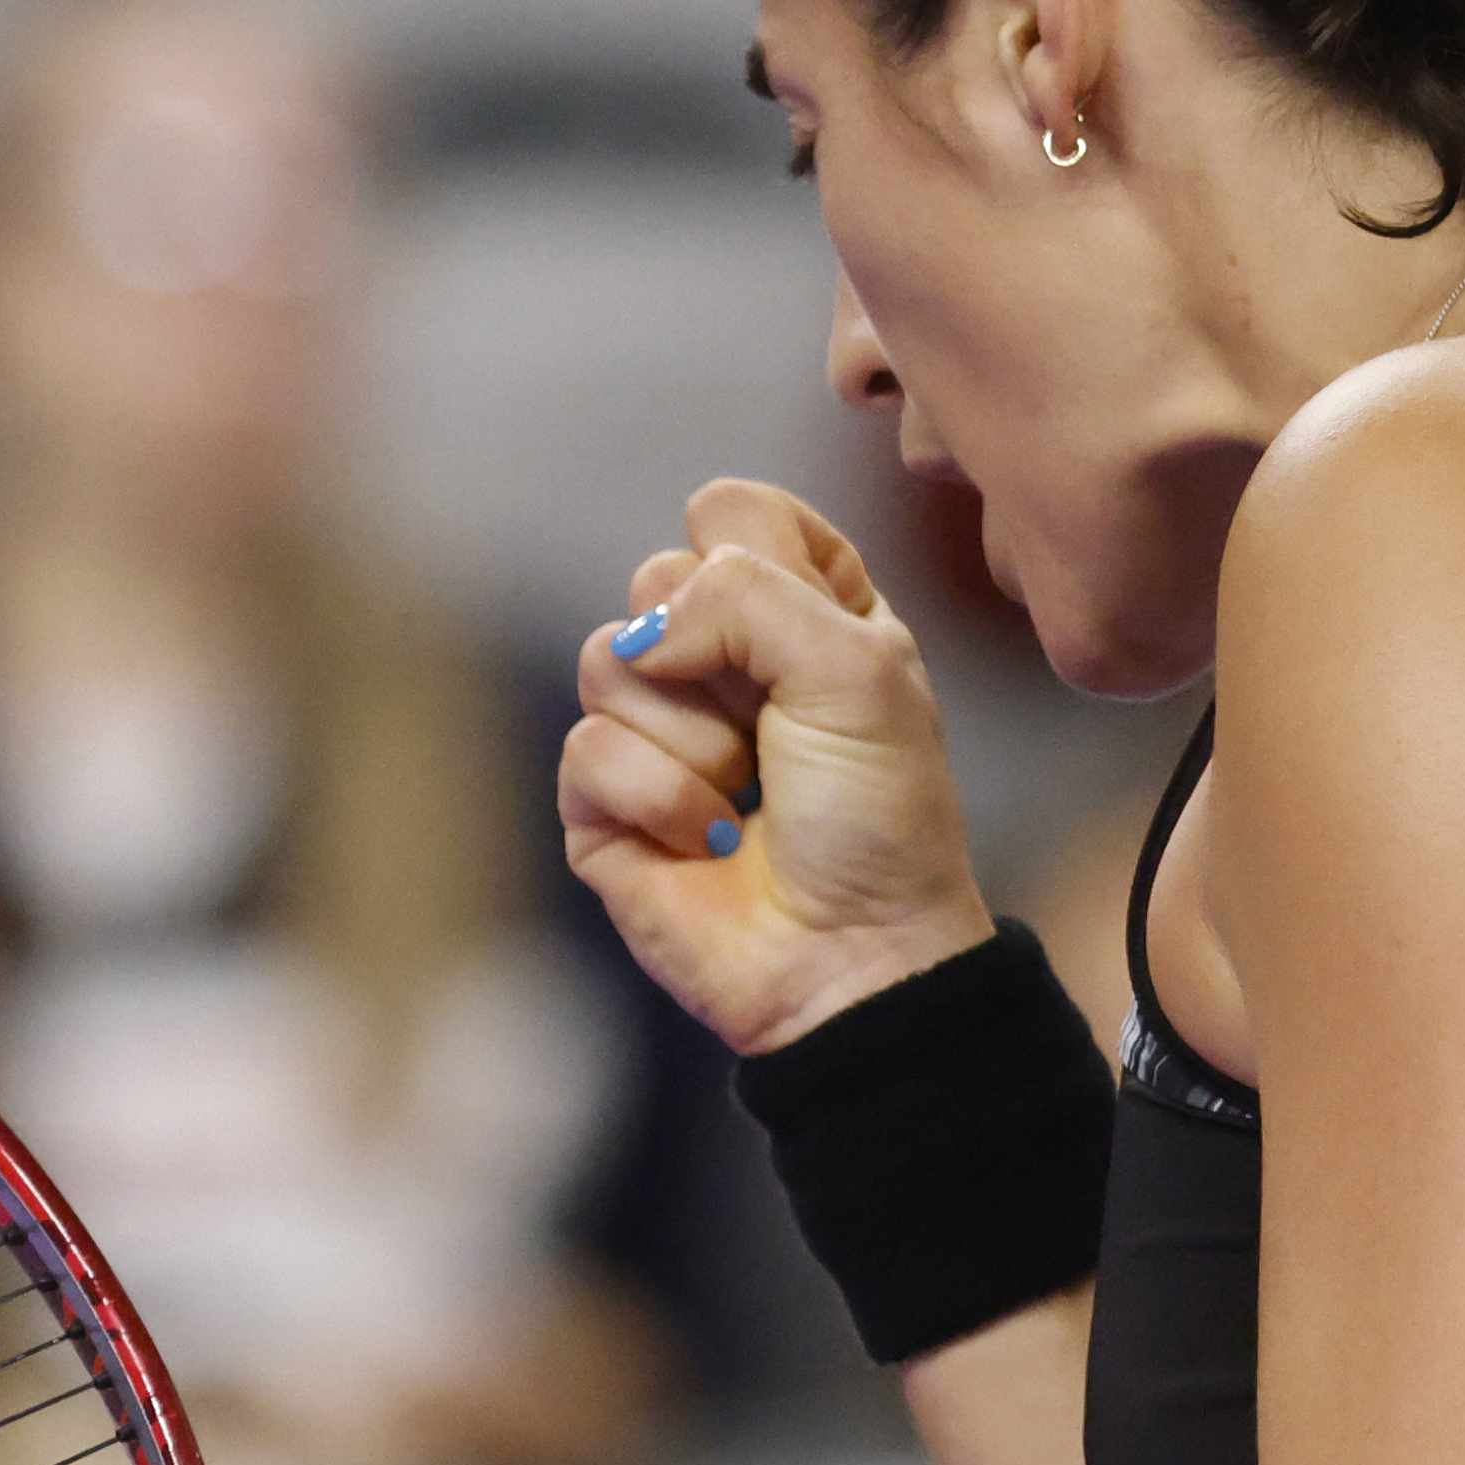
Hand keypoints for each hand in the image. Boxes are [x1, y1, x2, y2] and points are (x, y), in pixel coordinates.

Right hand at [561, 478, 993, 1053]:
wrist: (855, 953)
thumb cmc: (878, 813)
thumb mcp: (856, 667)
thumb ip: (748, 593)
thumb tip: (644, 633)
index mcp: (801, 610)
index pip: (732, 511)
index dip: (756, 558)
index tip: (810, 630)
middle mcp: (722, 660)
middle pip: (654, 578)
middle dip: (722, 661)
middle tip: (776, 732)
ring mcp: (654, 729)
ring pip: (607, 659)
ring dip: (696, 741)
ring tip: (748, 796)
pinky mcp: (603, 804)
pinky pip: (587, 748)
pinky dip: (662, 800)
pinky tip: (711, 843)